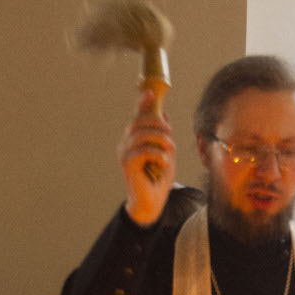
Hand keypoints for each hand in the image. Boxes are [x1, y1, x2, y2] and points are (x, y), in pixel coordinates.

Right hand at [119, 86, 174, 226]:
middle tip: (170, 136)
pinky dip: (157, 153)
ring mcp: (125, 153)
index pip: (137, 116)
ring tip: (169, 150)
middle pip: (139, 121)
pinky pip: (143, 150)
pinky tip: (163, 162)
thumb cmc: (158, 179)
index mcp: (134, 139)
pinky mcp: (127, 164)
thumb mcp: (165, 152)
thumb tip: (164, 113)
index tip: (150, 91)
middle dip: (158, 124)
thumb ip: (163, 135)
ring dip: (160, 139)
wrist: (151, 203)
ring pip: (142, 133)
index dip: (142, 103)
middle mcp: (126, 143)